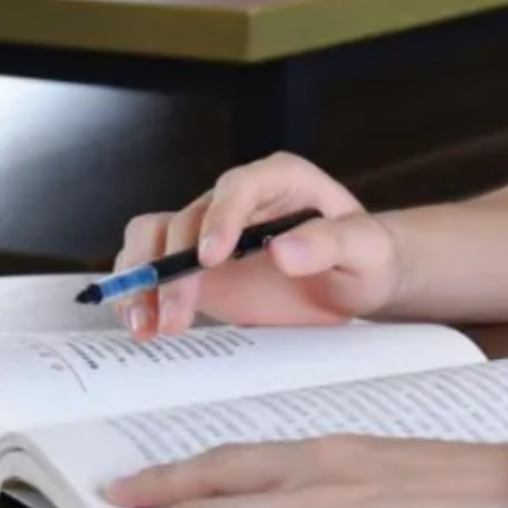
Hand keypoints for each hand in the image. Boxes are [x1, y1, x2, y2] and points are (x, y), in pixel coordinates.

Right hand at [112, 152, 403, 337]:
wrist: (355, 281)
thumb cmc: (365, 257)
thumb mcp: (366, 250)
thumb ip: (332, 244)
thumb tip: (284, 250)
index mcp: (280, 180)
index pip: (238, 186)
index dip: (219, 218)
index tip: (211, 259)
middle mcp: (236, 200)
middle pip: (186, 218)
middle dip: (174, 267)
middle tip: (177, 314)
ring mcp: (210, 232)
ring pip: (153, 237)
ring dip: (141, 280)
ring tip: (146, 326)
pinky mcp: (195, 267)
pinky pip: (152, 269)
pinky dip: (140, 296)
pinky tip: (146, 327)